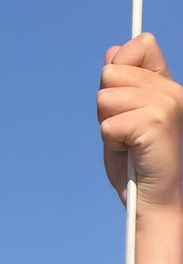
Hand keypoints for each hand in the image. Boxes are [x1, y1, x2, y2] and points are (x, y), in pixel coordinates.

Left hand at [98, 33, 182, 213]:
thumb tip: (111, 53)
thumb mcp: (122, 121)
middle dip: (106, 106)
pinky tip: (130, 153)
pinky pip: (109, 124)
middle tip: (124, 134)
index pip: (139, 46)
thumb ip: (118, 89)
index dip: (118, 71)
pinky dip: (111, 142)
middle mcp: (171, 88)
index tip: (122, 104)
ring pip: (106, 97)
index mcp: (166, 85)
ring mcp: (167, 103)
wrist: (154, 203)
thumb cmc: (137, 169)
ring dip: (108, 125)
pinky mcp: (157, 121)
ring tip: (128, 144)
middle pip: (112, 72)